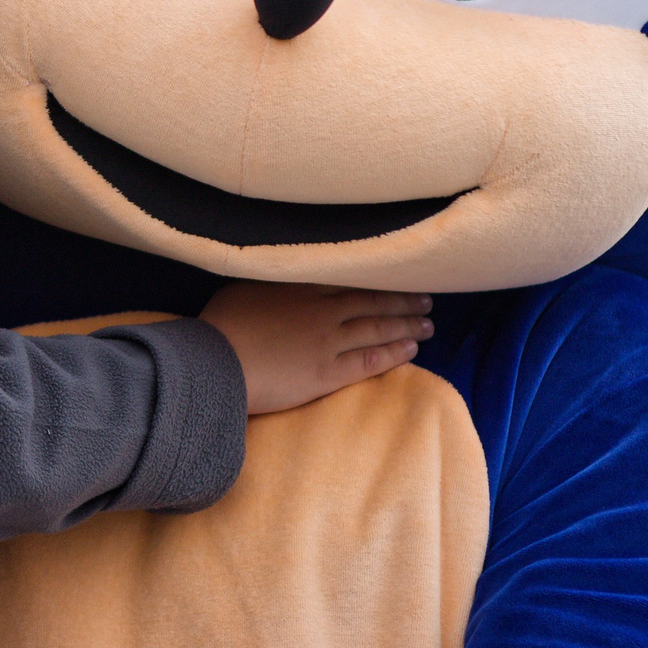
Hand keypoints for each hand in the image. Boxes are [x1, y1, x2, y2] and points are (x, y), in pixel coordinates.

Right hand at [198, 282, 432, 413]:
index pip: (351, 279)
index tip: (399, 275)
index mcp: (302, 286)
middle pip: (372, 302)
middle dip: (402, 300)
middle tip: (426, 299)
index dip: (378, 278)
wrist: (219, 363)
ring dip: (406, 325)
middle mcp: (322, 310)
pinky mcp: (328, 373)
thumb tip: (279, 273)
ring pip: (377, 329)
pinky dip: (392, 354)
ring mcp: (328, 342)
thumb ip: (271, 281)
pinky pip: (369, 361)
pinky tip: (411, 350)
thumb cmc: (223, 324)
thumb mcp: (244, 287)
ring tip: (428, 324)